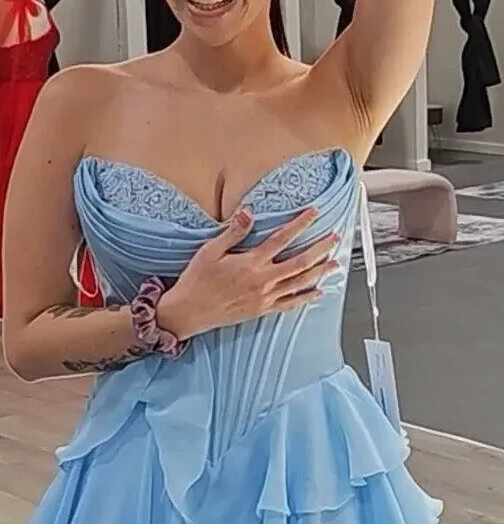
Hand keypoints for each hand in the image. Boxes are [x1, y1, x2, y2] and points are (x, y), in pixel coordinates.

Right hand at [158, 205, 338, 339]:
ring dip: (319, 271)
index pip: (281, 238)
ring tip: (334, 263)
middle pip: (299, 262)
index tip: (313, 213)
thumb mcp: (210, 250)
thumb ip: (233, 231)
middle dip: (319, 248)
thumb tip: (249, 211)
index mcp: (251, 262)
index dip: (300, 224)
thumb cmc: (197, 280)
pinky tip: (318, 292)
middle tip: (334, 237)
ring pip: (300, 283)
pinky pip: (290, 304)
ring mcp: (264, 297)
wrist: (189, 312)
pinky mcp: (262, 310)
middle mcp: (262, 280)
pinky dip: (306, 298)